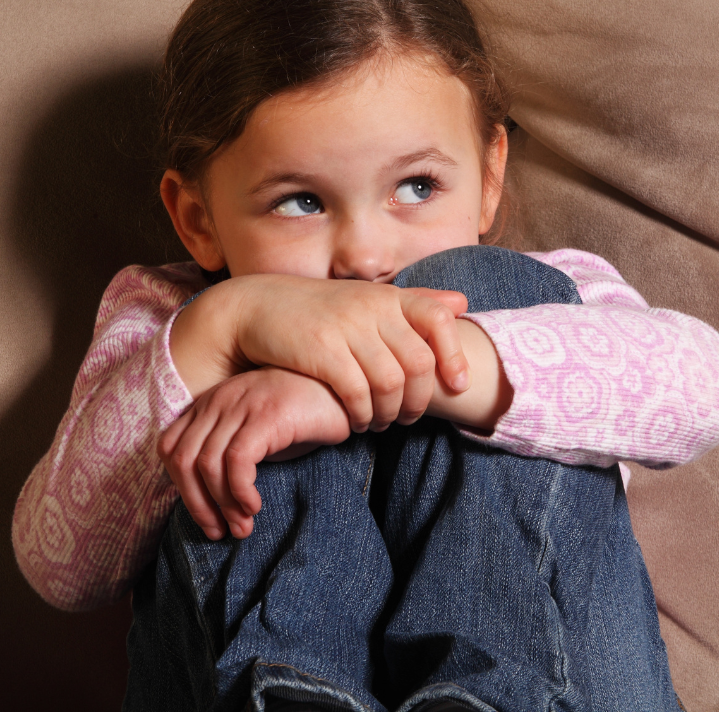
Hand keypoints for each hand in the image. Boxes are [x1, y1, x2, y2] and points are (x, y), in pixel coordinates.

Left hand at [157, 367, 350, 539]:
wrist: (347, 390)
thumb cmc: (306, 417)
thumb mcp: (260, 434)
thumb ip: (232, 454)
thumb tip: (213, 502)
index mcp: (212, 403)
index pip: (171, 448)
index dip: (181, 489)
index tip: (206, 518)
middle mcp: (220, 400)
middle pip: (182, 459)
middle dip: (197, 504)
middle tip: (219, 532)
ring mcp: (242, 404)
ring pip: (206, 463)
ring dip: (222, 505)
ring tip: (242, 526)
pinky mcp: (267, 414)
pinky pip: (237, 460)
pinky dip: (239, 491)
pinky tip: (254, 506)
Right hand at [192, 275, 469, 432]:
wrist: (256, 308)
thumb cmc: (321, 312)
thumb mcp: (368, 301)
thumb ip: (414, 304)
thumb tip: (462, 302)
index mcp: (388, 296)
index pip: (438, 319)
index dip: (455, 355)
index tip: (458, 384)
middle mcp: (372, 308)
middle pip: (419, 362)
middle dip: (420, 399)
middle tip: (408, 417)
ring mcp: (347, 328)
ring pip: (391, 383)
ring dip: (390, 413)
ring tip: (380, 422)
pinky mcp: (322, 351)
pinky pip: (357, 393)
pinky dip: (362, 415)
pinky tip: (356, 421)